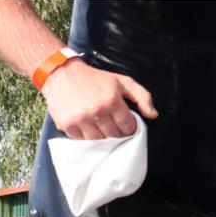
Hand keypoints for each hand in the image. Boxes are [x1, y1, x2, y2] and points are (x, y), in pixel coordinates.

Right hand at [41, 59, 157, 138]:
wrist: (62, 74)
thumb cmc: (95, 78)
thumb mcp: (122, 81)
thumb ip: (142, 96)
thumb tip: (153, 115)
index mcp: (112, 100)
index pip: (128, 126)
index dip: (130, 128)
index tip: (127, 125)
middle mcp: (96, 111)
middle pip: (114, 135)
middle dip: (117, 133)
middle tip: (114, 126)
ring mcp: (80, 120)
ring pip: (99, 141)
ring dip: (103, 137)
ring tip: (102, 128)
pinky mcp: (67, 125)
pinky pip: (82, 141)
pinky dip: (87, 137)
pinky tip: (88, 127)